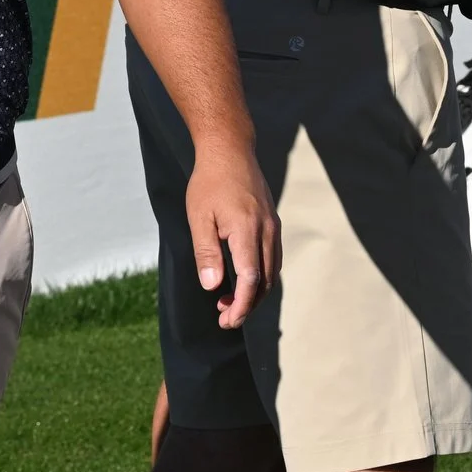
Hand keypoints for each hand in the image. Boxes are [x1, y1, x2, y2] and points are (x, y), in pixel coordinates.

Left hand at [182, 140, 277, 328]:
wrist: (229, 150)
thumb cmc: (209, 182)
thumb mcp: (199, 217)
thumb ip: (206, 253)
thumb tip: (212, 287)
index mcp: (247, 230)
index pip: (250, 280)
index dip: (241, 306)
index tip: (227, 321)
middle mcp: (266, 231)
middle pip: (265, 281)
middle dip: (247, 305)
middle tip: (224, 317)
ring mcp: (272, 226)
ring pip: (271, 272)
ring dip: (254, 292)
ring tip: (229, 301)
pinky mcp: (272, 223)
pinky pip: (272, 258)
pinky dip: (260, 276)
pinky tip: (242, 279)